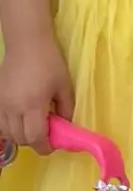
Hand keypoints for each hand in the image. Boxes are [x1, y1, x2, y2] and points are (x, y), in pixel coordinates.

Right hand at [0, 37, 74, 153]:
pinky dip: (8, 128)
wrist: (27, 44)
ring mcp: (1, 104)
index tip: (52, 146)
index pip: (35, 137)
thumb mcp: (64, 86)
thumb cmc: (49, 62)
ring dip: (20, 136)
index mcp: (33, 105)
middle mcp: (13, 108)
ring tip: (31, 125)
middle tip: (46, 134)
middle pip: (20, 138)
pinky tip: (18, 120)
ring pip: (6, 133)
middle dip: (34, 141)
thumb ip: (66, 109)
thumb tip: (65, 127)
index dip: (45, 146)